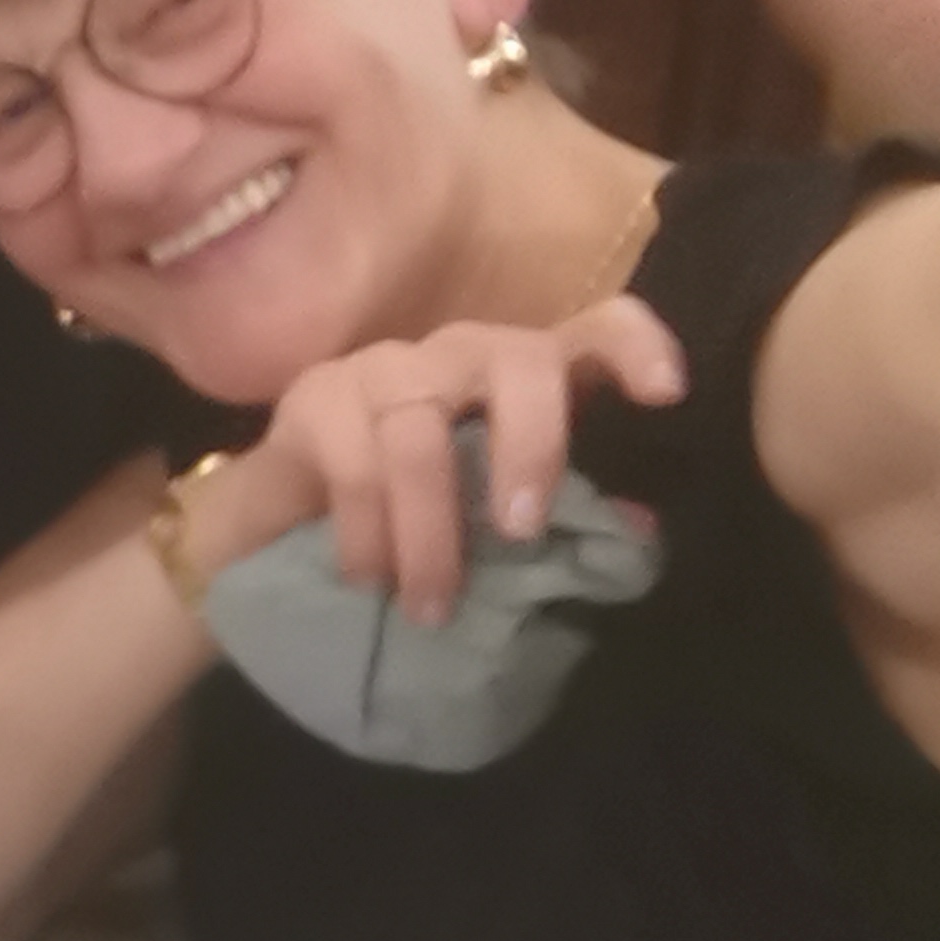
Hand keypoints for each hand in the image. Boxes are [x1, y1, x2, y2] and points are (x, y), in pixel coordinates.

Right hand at [200, 296, 685, 630]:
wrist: (274, 537)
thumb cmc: (408, 526)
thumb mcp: (490, 527)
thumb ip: (564, 522)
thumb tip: (635, 531)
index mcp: (521, 380)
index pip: (593, 332)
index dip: (634, 348)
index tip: (666, 395)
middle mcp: (460, 355)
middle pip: (516, 357)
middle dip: (531, 442)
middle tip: (522, 533)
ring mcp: (385, 367)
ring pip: (422, 431)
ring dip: (431, 532)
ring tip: (432, 608)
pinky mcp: (315, 397)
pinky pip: (354, 463)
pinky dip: (367, 535)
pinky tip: (368, 581)